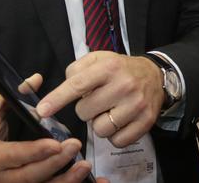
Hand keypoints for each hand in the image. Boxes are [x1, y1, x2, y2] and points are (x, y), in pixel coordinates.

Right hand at [0, 74, 94, 182]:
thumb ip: (10, 97)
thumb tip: (36, 79)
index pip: (15, 155)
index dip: (36, 151)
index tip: (56, 143)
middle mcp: (1, 178)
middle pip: (31, 175)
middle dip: (56, 162)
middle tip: (75, 146)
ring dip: (65, 180)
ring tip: (84, 167)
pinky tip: (79, 178)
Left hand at [37, 52, 164, 147]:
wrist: (155, 75)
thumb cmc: (120, 68)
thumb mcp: (99, 58)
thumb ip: (76, 69)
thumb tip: (61, 92)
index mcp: (109, 67)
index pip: (77, 85)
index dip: (57, 99)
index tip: (43, 111)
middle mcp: (124, 85)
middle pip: (84, 112)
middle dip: (86, 109)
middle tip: (98, 100)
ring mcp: (136, 105)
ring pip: (100, 129)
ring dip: (99, 123)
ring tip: (109, 111)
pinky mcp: (146, 121)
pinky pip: (117, 141)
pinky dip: (114, 135)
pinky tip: (119, 121)